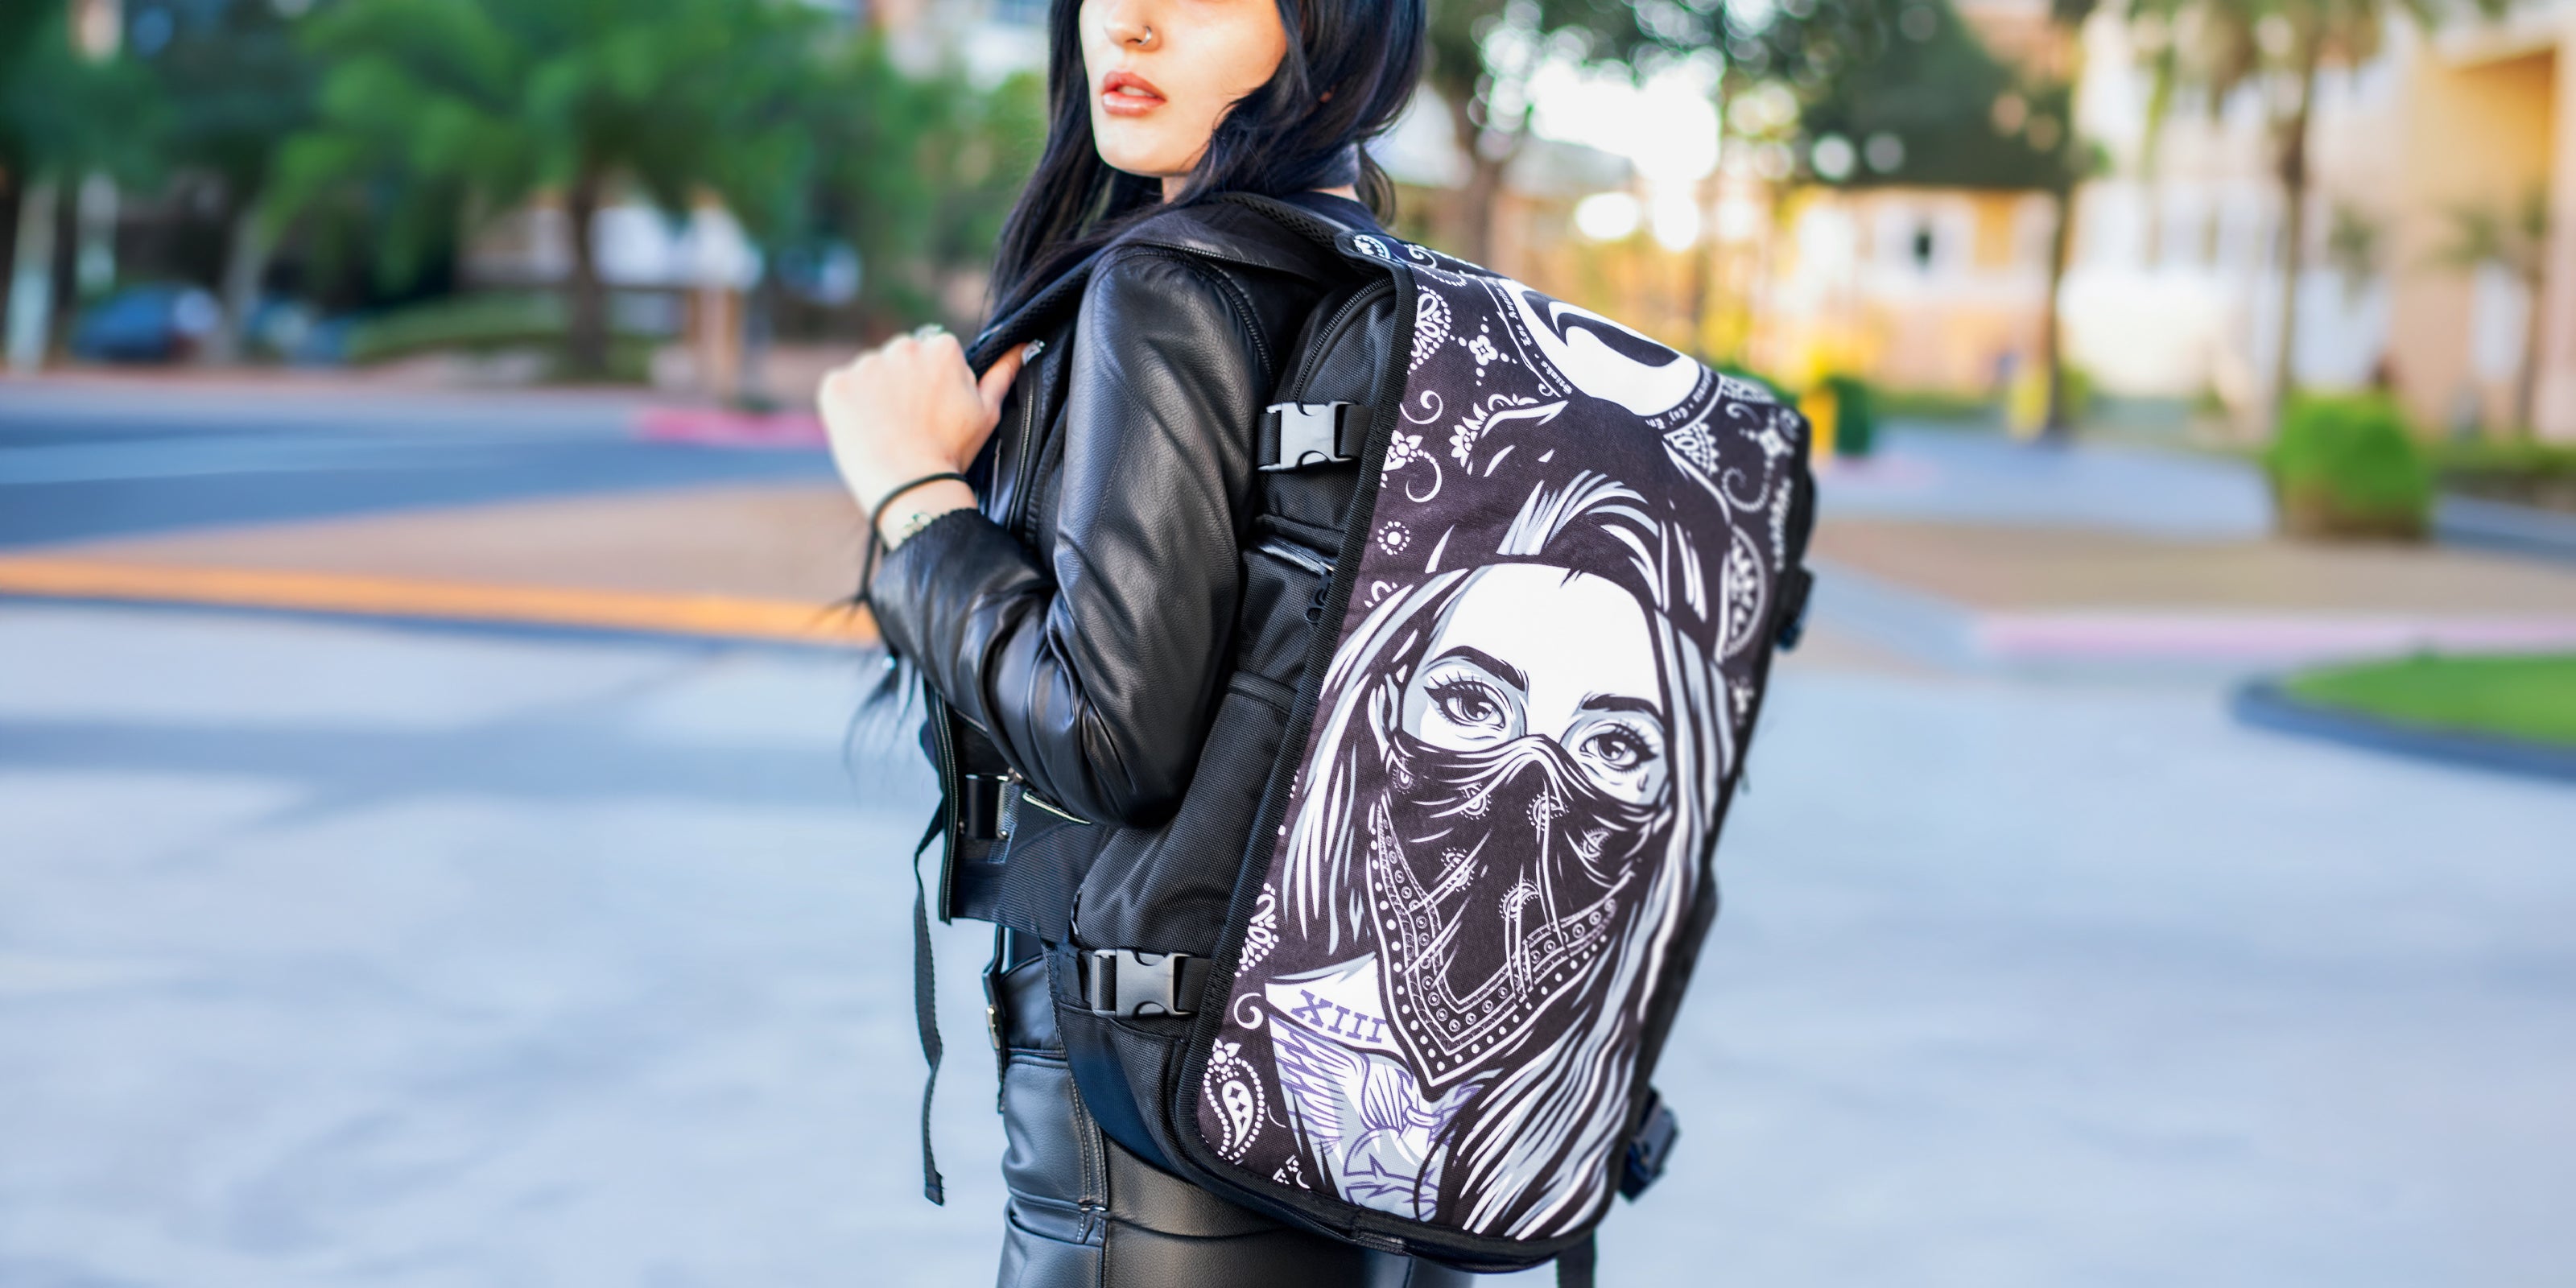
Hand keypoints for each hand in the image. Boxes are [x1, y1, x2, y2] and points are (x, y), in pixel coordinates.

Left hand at [818, 326, 1028, 524]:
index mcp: (941, 347)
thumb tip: (1023, 346)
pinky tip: (863, 431)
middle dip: (903, 382)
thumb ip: (1002, 374)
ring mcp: (865, 364)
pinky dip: (848, 407)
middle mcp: (902, 346)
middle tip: (910, 422)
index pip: (933, 353)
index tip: (933, 411)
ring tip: (886, 430)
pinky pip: (841, 388)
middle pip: (900, 357)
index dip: (933, 384)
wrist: (910, 486)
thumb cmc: (952, 452)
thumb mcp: (987, 413)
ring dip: (875, 392)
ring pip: (871, 372)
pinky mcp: (836, 384)